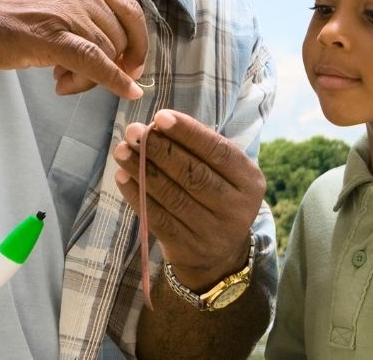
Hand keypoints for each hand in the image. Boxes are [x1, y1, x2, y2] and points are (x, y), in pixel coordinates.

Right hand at [0, 0, 147, 99]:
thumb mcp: (47, 2)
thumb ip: (78, 18)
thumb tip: (111, 54)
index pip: (129, 10)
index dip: (138, 41)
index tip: (134, 64)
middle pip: (119, 37)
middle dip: (107, 66)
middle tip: (76, 79)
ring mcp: (65, 10)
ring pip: (106, 55)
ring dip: (89, 79)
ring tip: (59, 81)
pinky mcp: (50, 36)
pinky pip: (96, 63)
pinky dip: (115, 81)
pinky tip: (128, 94)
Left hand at [113, 109, 264, 290]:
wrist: (219, 255)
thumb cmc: (216, 195)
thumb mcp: (223, 173)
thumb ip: (198, 149)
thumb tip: (156, 126)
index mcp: (250, 182)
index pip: (218, 151)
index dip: (188, 133)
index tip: (160, 116)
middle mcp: (236, 209)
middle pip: (193, 174)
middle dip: (159, 149)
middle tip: (134, 131)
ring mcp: (212, 232)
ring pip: (172, 195)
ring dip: (142, 169)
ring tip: (122, 149)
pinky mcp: (187, 248)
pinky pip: (157, 218)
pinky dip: (137, 195)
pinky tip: (122, 176)